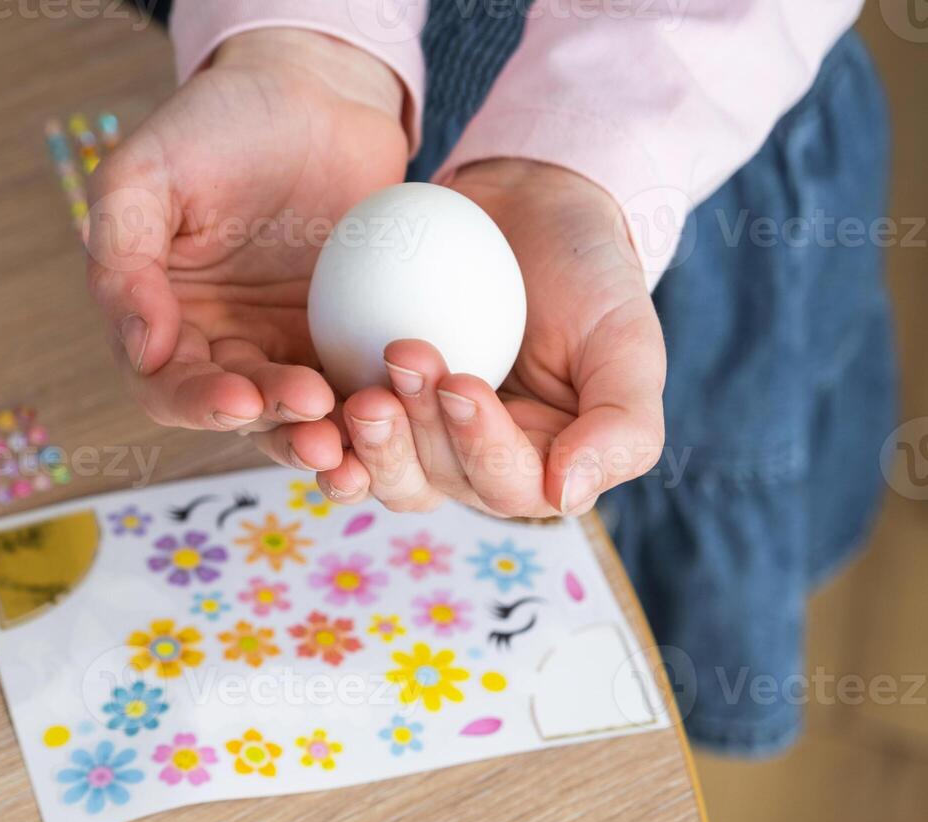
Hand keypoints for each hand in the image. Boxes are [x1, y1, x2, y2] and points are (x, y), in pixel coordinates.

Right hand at [85, 28, 408, 472]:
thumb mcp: (146, 172)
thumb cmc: (219, 121)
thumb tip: (141, 349)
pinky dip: (375, 406)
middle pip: (239, 412)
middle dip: (274, 423)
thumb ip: (122, 256)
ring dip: (323, 432)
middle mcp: (220, 347)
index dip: (199, 402)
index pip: (166, 386)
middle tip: (314, 412)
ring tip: (353, 435)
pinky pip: (359, 385)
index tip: (241, 398)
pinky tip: (401, 411)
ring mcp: (287, 348)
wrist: (316, 90)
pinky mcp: (347, 340)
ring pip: (300, 416)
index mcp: (160, 321)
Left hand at [318, 159, 666, 517]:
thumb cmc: (592, 277)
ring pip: (387, 470)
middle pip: (438, 482)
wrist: (530, 210)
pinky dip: (324, 427)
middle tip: (403, 360)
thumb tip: (565, 498)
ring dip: (370, 442)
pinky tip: (307, 404)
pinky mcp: (373, 400)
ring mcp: (419, 437)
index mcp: (541, 465)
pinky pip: (342, 431)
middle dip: (417, 433)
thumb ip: (621, 428)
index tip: (462, 381)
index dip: (481, 444)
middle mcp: (475, 463)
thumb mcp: (629, 343)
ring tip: (361, 393)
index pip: (508, 485)